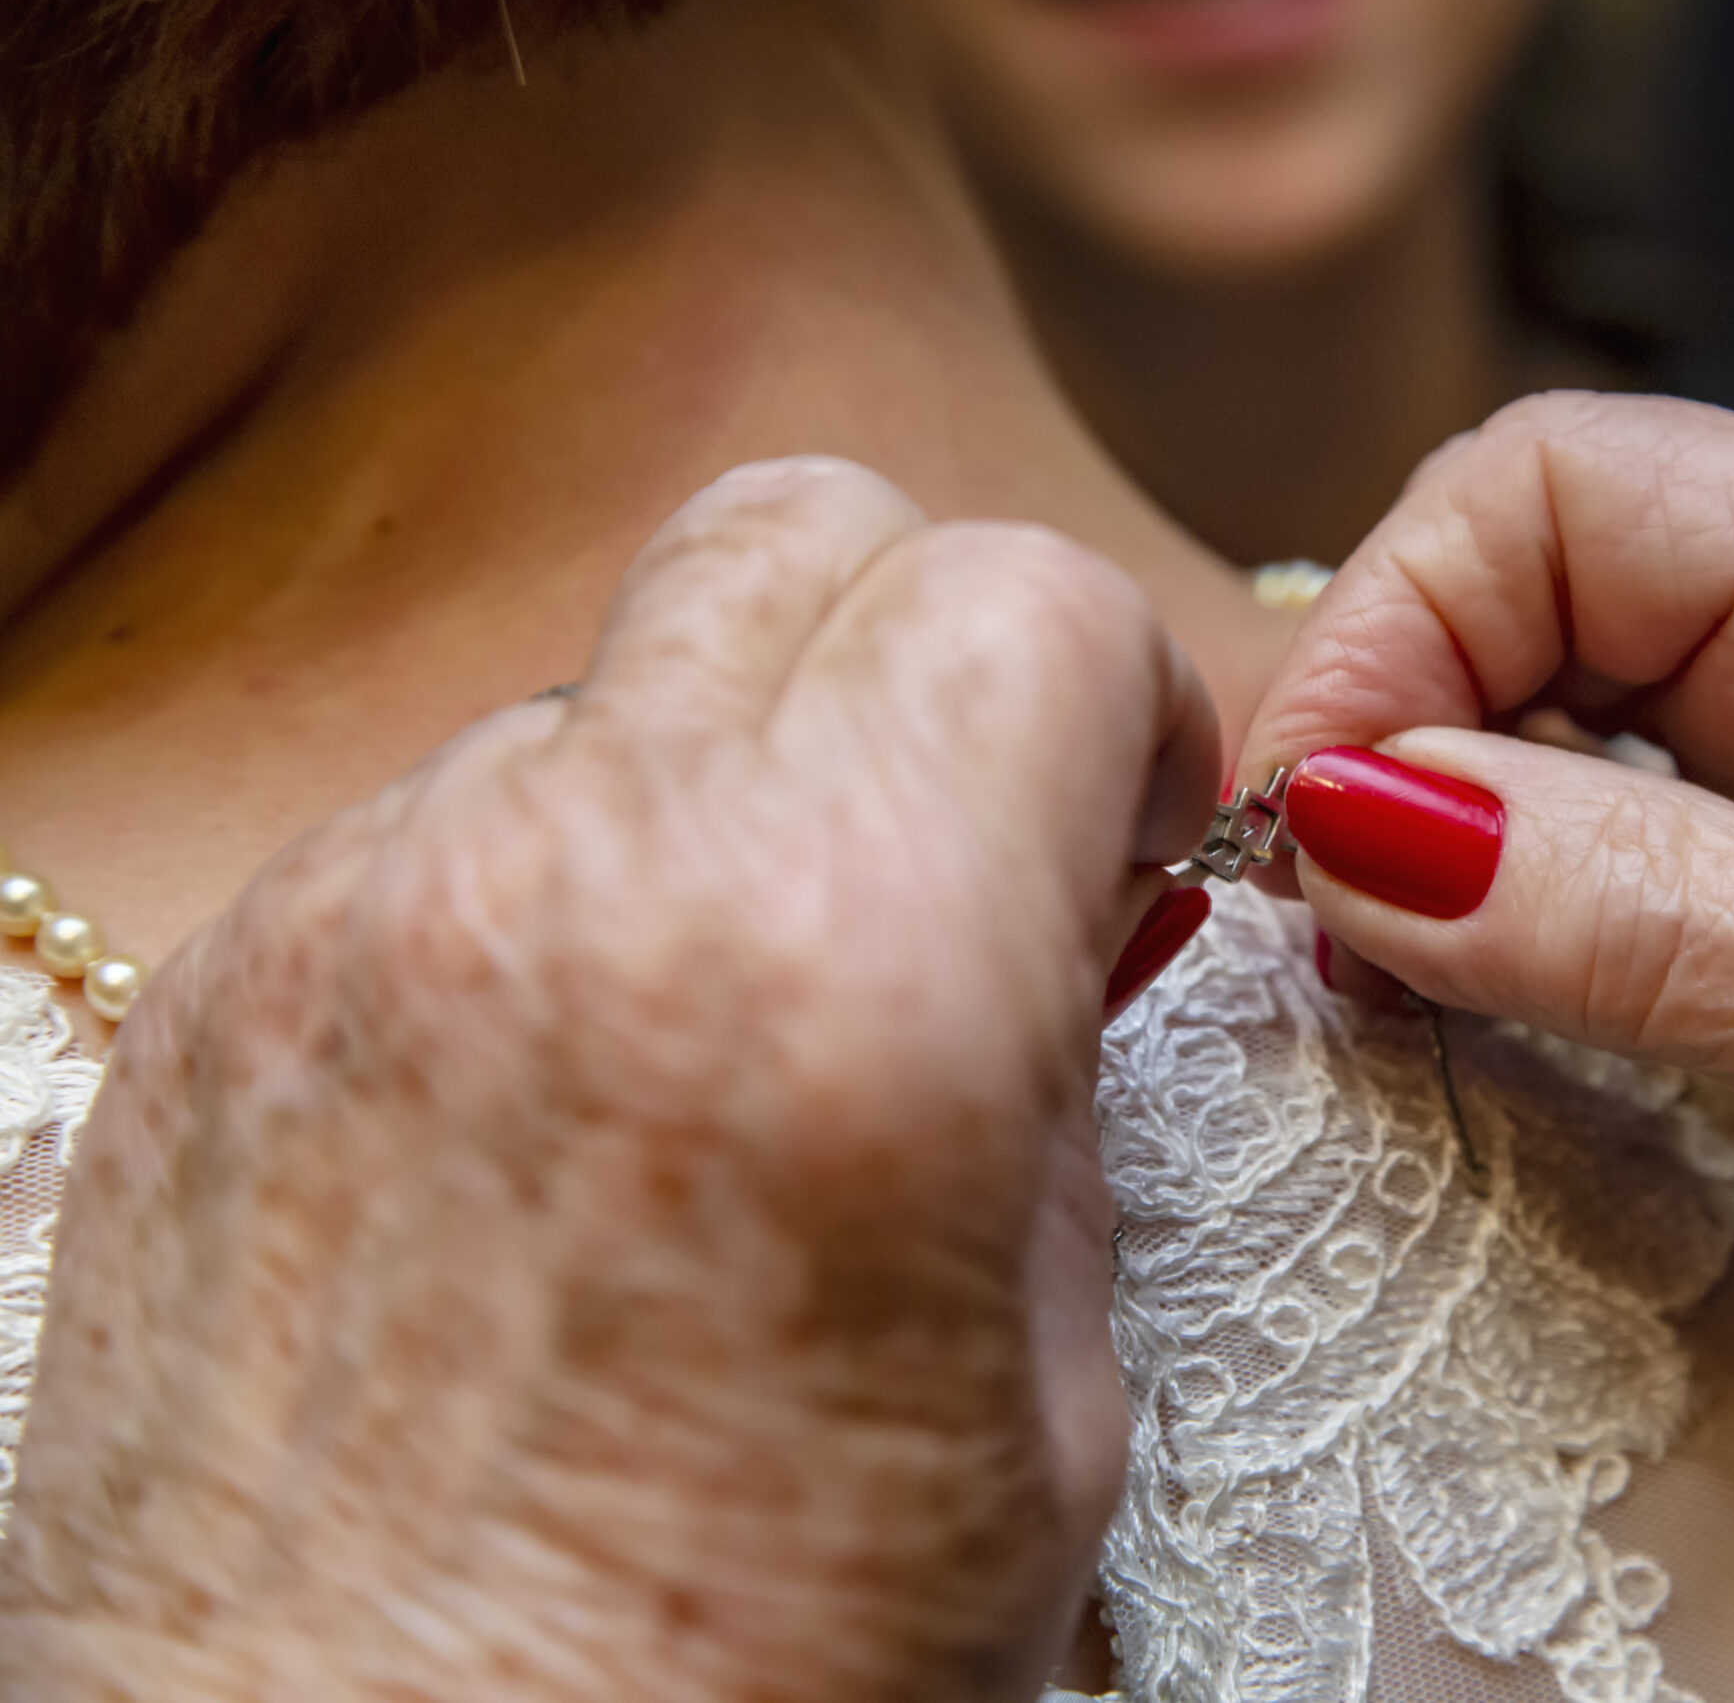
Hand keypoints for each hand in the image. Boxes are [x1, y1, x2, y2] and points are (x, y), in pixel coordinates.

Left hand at [0, 458, 1219, 1700]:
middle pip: (803, 528)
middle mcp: (590, 882)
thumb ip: (1059, 1093)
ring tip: (745, 1027)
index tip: (1123, 840)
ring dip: (730, 785)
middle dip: (931, 654)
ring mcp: (370, 915)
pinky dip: (560, 898)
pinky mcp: (228, 994)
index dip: (1123, 702)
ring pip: (617, 677)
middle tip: (961, 855)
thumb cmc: (732, 1694)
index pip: (1027, 599)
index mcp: (853, 976)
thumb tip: (1051, 939)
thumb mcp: (1044, 1407)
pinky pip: (451, 825)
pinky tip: (571, 1114)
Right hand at [1239, 394, 1733, 1691]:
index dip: (1395, 634)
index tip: (1304, 830)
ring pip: (1571, 723)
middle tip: (1324, 934)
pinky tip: (1495, 1008)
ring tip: (1392, 987)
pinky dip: (1529, 916)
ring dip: (1454, 839)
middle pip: (1545, 592)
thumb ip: (1625, 905)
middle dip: (1404, 741)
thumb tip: (1352, 827)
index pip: (1560, 489)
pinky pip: (1630, 847)